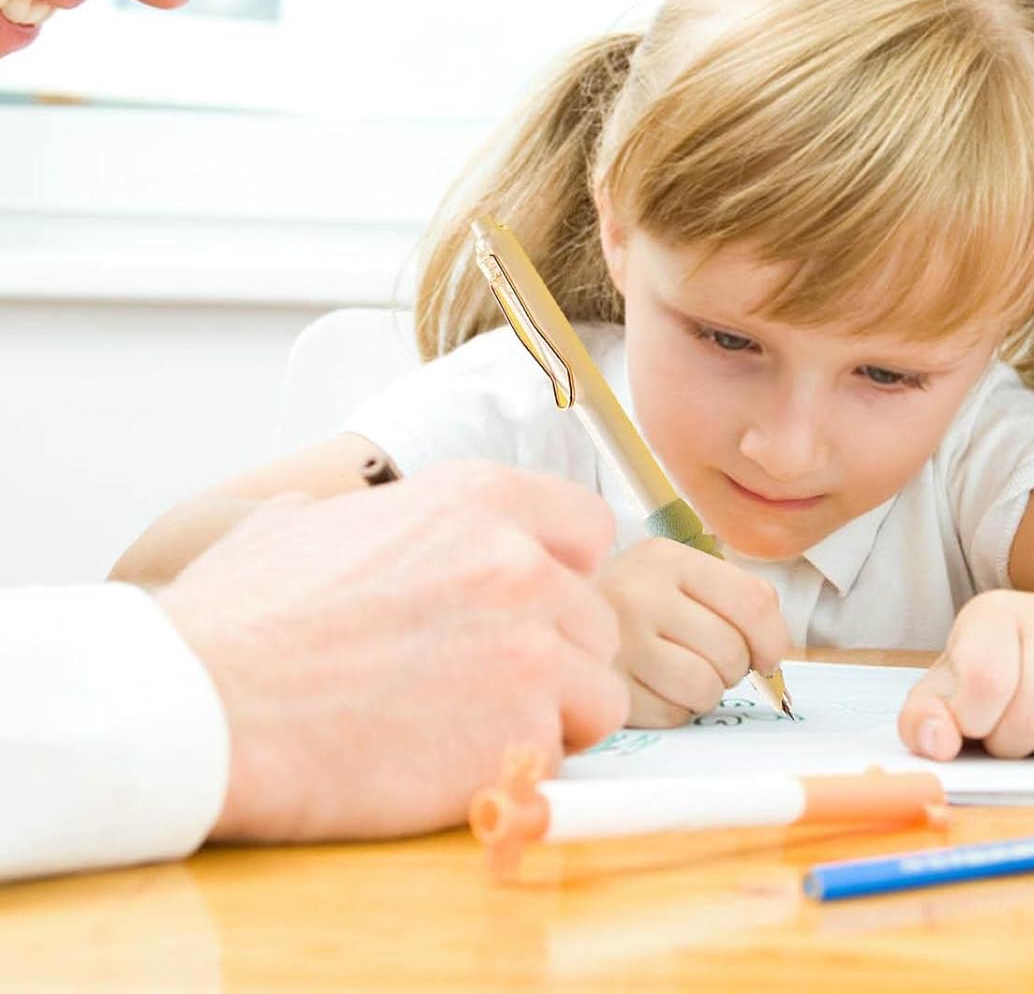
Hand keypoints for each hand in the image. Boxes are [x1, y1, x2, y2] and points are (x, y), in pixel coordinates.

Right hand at [155, 460, 628, 842]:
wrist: (202, 708)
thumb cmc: (239, 619)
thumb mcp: (307, 522)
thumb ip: (374, 516)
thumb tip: (362, 519)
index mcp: (478, 498)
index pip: (588, 528)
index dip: (565, 570)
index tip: (536, 604)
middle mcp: (522, 564)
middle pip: (595, 617)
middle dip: (554, 651)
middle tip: (485, 681)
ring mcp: (530, 652)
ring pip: (597, 692)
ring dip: (550, 715)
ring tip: (471, 728)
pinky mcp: (519, 736)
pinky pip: (558, 757)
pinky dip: (519, 767)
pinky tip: (451, 765)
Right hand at [598, 538, 788, 726]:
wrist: (554, 622)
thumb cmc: (634, 604)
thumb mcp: (679, 575)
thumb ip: (734, 594)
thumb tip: (773, 646)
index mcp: (666, 557)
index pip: (751, 601)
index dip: (773, 638)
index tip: (768, 656)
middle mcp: (639, 593)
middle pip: (731, 650)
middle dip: (734, 667)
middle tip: (711, 661)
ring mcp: (617, 643)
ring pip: (705, 687)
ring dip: (706, 692)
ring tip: (684, 675)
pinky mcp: (606, 687)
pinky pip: (672, 714)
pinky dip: (675, 710)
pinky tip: (656, 689)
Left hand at [898, 591, 1033, 759]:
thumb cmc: (997, 676)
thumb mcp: (949, 688)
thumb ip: (925, 715)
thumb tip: (934, 741)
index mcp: (994, 613)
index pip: (987, 677)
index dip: (975, 720)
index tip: (973, 723)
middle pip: (1032, 712)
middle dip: (1012, 742)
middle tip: (1007, 729)